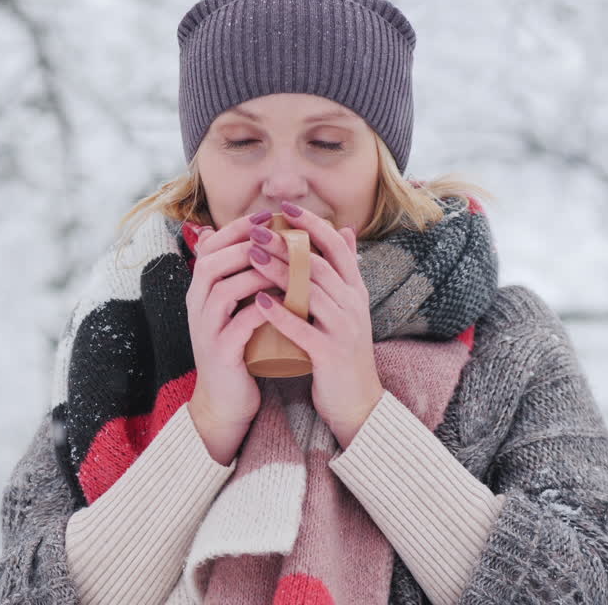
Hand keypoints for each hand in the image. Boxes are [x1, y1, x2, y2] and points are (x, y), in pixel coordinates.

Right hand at [183, 212, 275, 464]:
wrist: (227, 399)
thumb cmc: (240, 347)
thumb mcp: (237, 308)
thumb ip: (244, 276)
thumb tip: (260, 239)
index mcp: (200, 290)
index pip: (210, 247)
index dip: (237, 228)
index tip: (267, 214)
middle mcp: (196, 306)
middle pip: (211, 263)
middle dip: (246, 245)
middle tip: (278, 235)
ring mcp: (206, 329)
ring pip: (224, 290)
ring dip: (256, 275)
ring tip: (287, 266)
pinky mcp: (221, 352)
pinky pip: (240, 324)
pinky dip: (263, 310)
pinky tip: (286, 303)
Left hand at [245, 201, 383, 449]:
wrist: (355, 400)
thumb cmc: (341, 348)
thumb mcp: (347, 305)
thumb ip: (343, 270)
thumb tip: (344, 229)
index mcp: (355, 289)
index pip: (336, 246)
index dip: (311, 224)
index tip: (284, 207)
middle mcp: (353, 304)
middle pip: (319, 264)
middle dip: (286, 243)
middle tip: (256, 229)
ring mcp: (344, 328)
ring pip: (311, 291)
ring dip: (279, 271)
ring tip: (251, 256)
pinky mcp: (330, 354)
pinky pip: (303, 329)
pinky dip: (280, 313)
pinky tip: (257, 302)